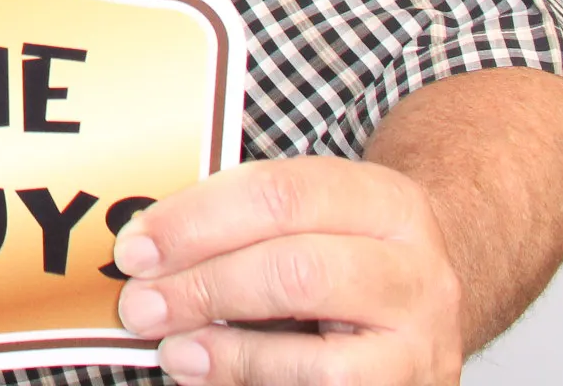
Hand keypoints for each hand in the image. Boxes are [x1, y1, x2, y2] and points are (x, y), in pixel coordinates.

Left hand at [115, 155, 462, 385]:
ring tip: (172, 350)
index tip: (135, 248)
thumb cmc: (343, 254)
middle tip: (140, 305)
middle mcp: (415, 269)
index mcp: (383, 201)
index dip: (195, 222)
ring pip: (323, 358)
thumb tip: (145, 255)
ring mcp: (423, 343)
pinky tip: (211, 374)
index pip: (279, 195)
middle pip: (297, 270)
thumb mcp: (309, 218)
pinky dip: (257, 384)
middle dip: (204, 288)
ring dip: (231, 355)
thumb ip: (238, 225)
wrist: (426, 307)